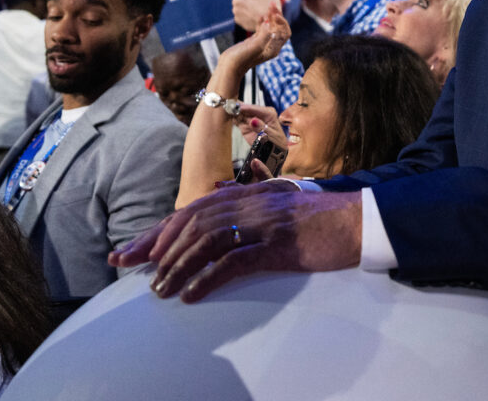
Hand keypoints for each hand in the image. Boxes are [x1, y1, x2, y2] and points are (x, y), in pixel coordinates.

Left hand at [109, 185, 361, 300]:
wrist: (360, 220)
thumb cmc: (320, 218)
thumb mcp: (279, 203)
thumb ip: (249, 202)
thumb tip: (217, 209)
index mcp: (249, 193)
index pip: (192, 209)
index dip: (159, 230)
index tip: (132, 249)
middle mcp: (251, 202)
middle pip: (191, 221)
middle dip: (155, 245)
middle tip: (128, 266)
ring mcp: (264, 222)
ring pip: (207, 240)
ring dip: (177, 265)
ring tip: (159, 289)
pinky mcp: (278, 245)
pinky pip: (234, 261)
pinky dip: (208, 278)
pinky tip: (191, 294)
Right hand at [220, 11, 290, 70]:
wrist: (228, 67)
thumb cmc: (240, 59)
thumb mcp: (254, 47)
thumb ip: (263, 36)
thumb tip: (269, 24)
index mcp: (274, 49)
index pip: (285, 32)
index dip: (282, 22)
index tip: (274, 14)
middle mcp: (270, 46)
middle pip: (278, 28)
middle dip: (276, 16)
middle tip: (272, 4)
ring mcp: (262, 44)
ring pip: (271, 27)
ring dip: (270, 17)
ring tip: (268, 6)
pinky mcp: (254, 42)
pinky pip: (262, 29)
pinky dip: (262, 22)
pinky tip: (260, 16)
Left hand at [231, 0, 280, 32]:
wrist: (271, 21)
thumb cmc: (271, 2)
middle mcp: (235, 0)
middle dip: (249, 1)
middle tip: (259, 6)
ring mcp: (236, 11)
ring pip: (241, 8)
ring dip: (247, 9)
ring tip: (257, 12)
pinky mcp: (237, 20)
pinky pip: (241, 17)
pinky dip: (247, 17)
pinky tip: (254, 18)